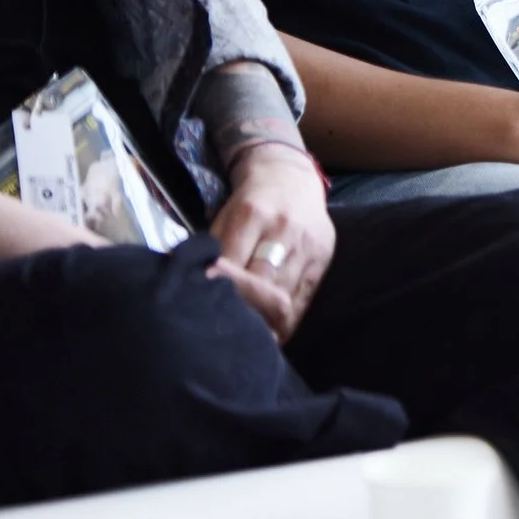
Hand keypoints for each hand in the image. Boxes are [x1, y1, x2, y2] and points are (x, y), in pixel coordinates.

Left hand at [207, 145, 335, 342]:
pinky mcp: (323, 258)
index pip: (231, 265)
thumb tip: (194, 292)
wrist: (290, 178)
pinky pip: (303, 302)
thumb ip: (214, 250)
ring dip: (261, 323)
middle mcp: (285, 229)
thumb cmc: (249, 203)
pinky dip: (283, 323)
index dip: (216, 291)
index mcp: (253, 214)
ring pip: (282, 299)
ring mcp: (308, 245)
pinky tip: (270, 335)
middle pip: (260, 285)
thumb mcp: (226, 216)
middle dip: (240, 312)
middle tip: (222, 333)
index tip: (201, 312)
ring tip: (244, 340)